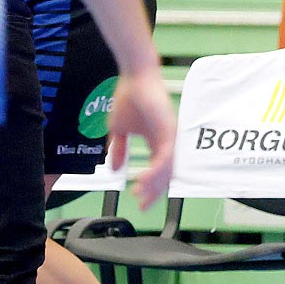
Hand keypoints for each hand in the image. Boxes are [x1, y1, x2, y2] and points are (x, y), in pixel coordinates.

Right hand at [105, 69, 176, 209]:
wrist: (133, 77)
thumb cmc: (128, 98)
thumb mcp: (119, 130)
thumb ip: (119, 149)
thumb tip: (115, 169)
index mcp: (157, 142)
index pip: (157, 171)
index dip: (149, 188)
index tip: (139, 202)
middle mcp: (167, 142)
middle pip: (165, 175)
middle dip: (153, 192)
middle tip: (143, 206)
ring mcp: (170, 136)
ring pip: (167, 169)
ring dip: (154, 184)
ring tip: (141, 194)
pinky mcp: (169, 130)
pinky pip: (166, 156)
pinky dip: (156, 171)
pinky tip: (145, 180)